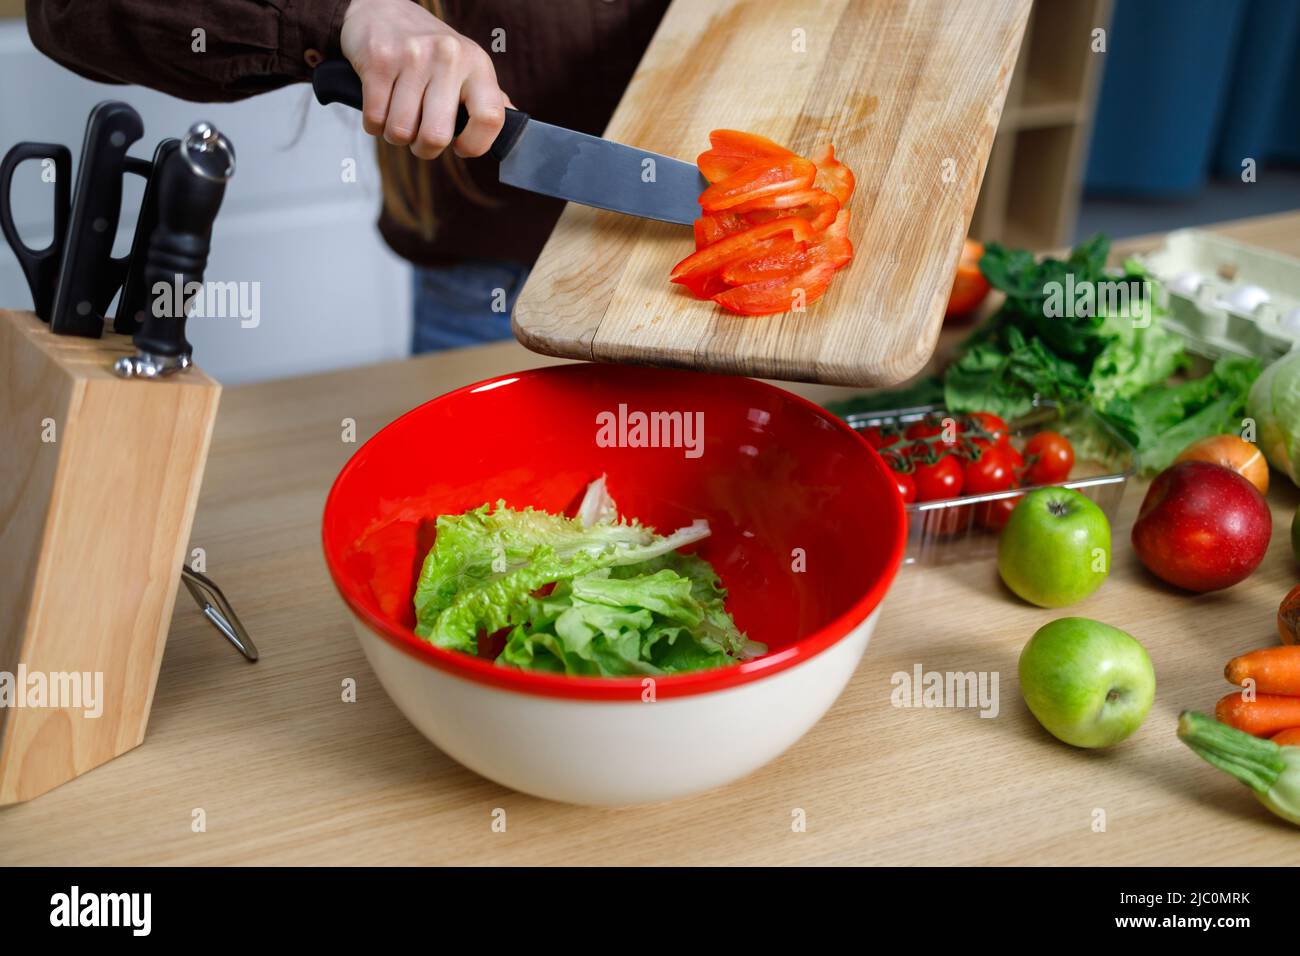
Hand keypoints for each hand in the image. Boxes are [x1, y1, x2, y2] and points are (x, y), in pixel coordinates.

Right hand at [340, 0, 505, 158]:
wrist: (382, 8)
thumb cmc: (430, 50)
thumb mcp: (468, 66)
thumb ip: (489, 99)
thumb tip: (517, 132)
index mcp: (477, 64)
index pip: (490, 117)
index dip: (475, 145)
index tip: (461, 148)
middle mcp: (449, 58)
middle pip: (436, 136)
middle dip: (424, 149)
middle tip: (421, 139)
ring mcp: (412, 57)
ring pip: (400, 131)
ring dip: (396, 136)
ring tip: (399, 117)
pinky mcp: (379, 60)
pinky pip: (374, 118)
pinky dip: (374, 125)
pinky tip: (381, 107)